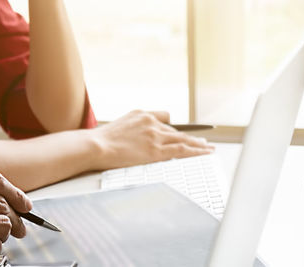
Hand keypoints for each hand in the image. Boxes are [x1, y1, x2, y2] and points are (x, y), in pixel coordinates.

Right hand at [88, 110, 213, 169]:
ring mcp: (155, 135)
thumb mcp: (116, 128)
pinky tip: (205, 153)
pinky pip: (183, 150)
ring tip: (208, 148)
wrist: (95, 146)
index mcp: (140, 114)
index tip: (179, 130)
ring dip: (198, 144)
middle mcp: (150, 122)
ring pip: (183, 139)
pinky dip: (197, 151)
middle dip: (188, 137)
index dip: (172, 126)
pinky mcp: (157, 150)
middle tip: (202, 141)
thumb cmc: (99, 142)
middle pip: (174, 130)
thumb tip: (130, 141)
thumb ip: (129, 131)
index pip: (163, 117)